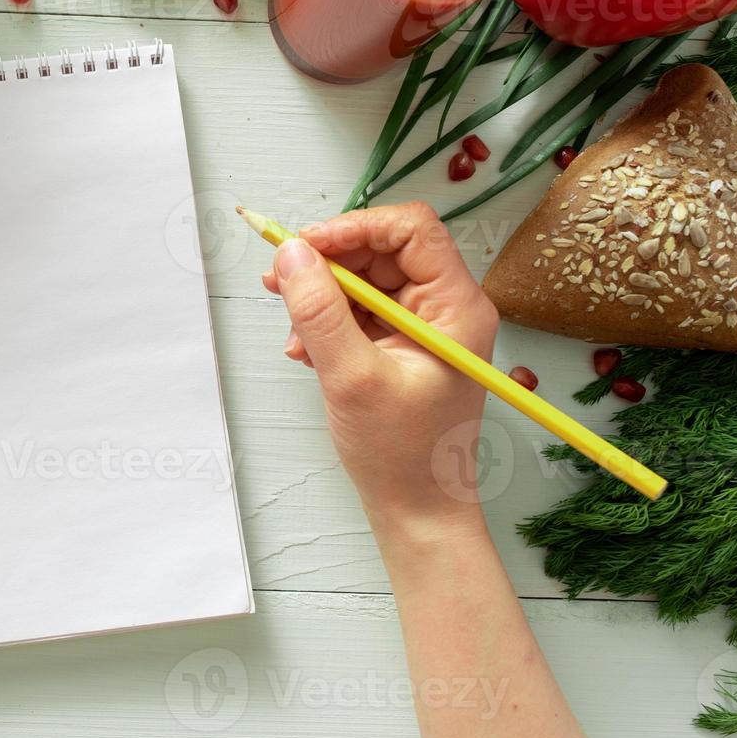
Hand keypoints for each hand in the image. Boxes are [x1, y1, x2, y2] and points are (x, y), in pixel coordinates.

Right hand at [262, 202, 499, 531]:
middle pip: (382, 250)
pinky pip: (358, 310)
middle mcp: (445, 307)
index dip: (355, 227)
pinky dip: (326, 321)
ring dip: (321, 295)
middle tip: (279, 279)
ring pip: (364, 279)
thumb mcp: (351, 377)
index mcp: (456, 307)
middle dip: (328, 262)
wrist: (417, 510)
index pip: (411, 230)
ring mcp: (422, 326)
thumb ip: (319, 311)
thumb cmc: (401, 453)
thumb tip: (290, 253)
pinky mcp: (400, 344)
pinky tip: (304, 350)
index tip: (304, 245)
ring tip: (291, 328)